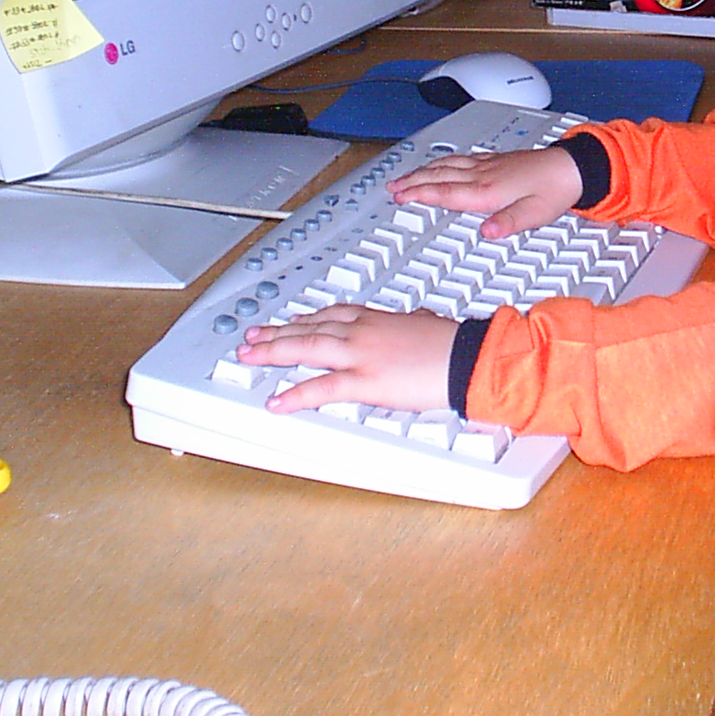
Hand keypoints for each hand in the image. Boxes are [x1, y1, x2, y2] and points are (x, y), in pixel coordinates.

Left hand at [244, 305, 457, 413]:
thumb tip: (420, 317)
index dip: (305, 318)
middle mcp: (361, 331)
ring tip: (249, 357)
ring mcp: (359, 355)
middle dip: (275, 333)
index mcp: (376, 319)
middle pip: (308, 328)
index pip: (331, 314)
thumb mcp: (429, 322)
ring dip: (272, 352)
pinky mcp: (363, 382)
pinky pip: (321, 388)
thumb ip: (416, 320)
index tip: (290, 320)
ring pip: (305, 349)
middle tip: (251, 336)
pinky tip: (277, 401)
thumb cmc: (453, 343)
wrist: (465, 357)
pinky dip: (295, 395)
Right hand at [387, 145, 583, 239]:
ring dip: (423, 170)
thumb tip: (487, 233)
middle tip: (392, 187)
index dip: (419, 194)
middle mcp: (483, 175)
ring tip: (406, 175)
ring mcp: (488, 165)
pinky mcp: (495, 160)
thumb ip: (509, 223)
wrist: (572, 166)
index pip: (445, 193)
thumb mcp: (535, 214)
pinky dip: (442, 162)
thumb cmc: (555, 190)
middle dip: (412, 181)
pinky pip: (459, 159)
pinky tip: (441, 164)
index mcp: (488, 191)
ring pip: (446, 165)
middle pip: (439, 176)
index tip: (400, 196)